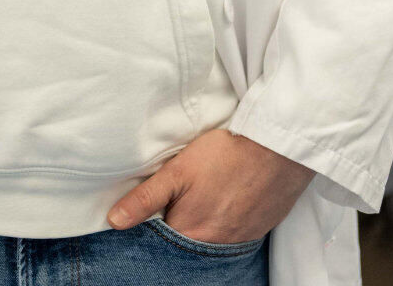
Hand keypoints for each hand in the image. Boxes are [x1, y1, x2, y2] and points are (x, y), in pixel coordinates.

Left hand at [107, 127, 313, 243]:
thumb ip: (145, 198)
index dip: (154, 224)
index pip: (162, 240)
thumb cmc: (226, 154)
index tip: (157, 207)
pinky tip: (225, 200)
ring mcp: (241, 239)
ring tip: (204, 197)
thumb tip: (114, 221)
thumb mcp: (178, 171)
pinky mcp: (259, 228)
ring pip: (212, 238)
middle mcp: (216, 244)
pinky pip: (235, 233)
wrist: (278, 147)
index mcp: (191, 233)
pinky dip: (226, 221)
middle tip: (183, 197)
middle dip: (180, 224)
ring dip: (204, 223)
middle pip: (187, 241)